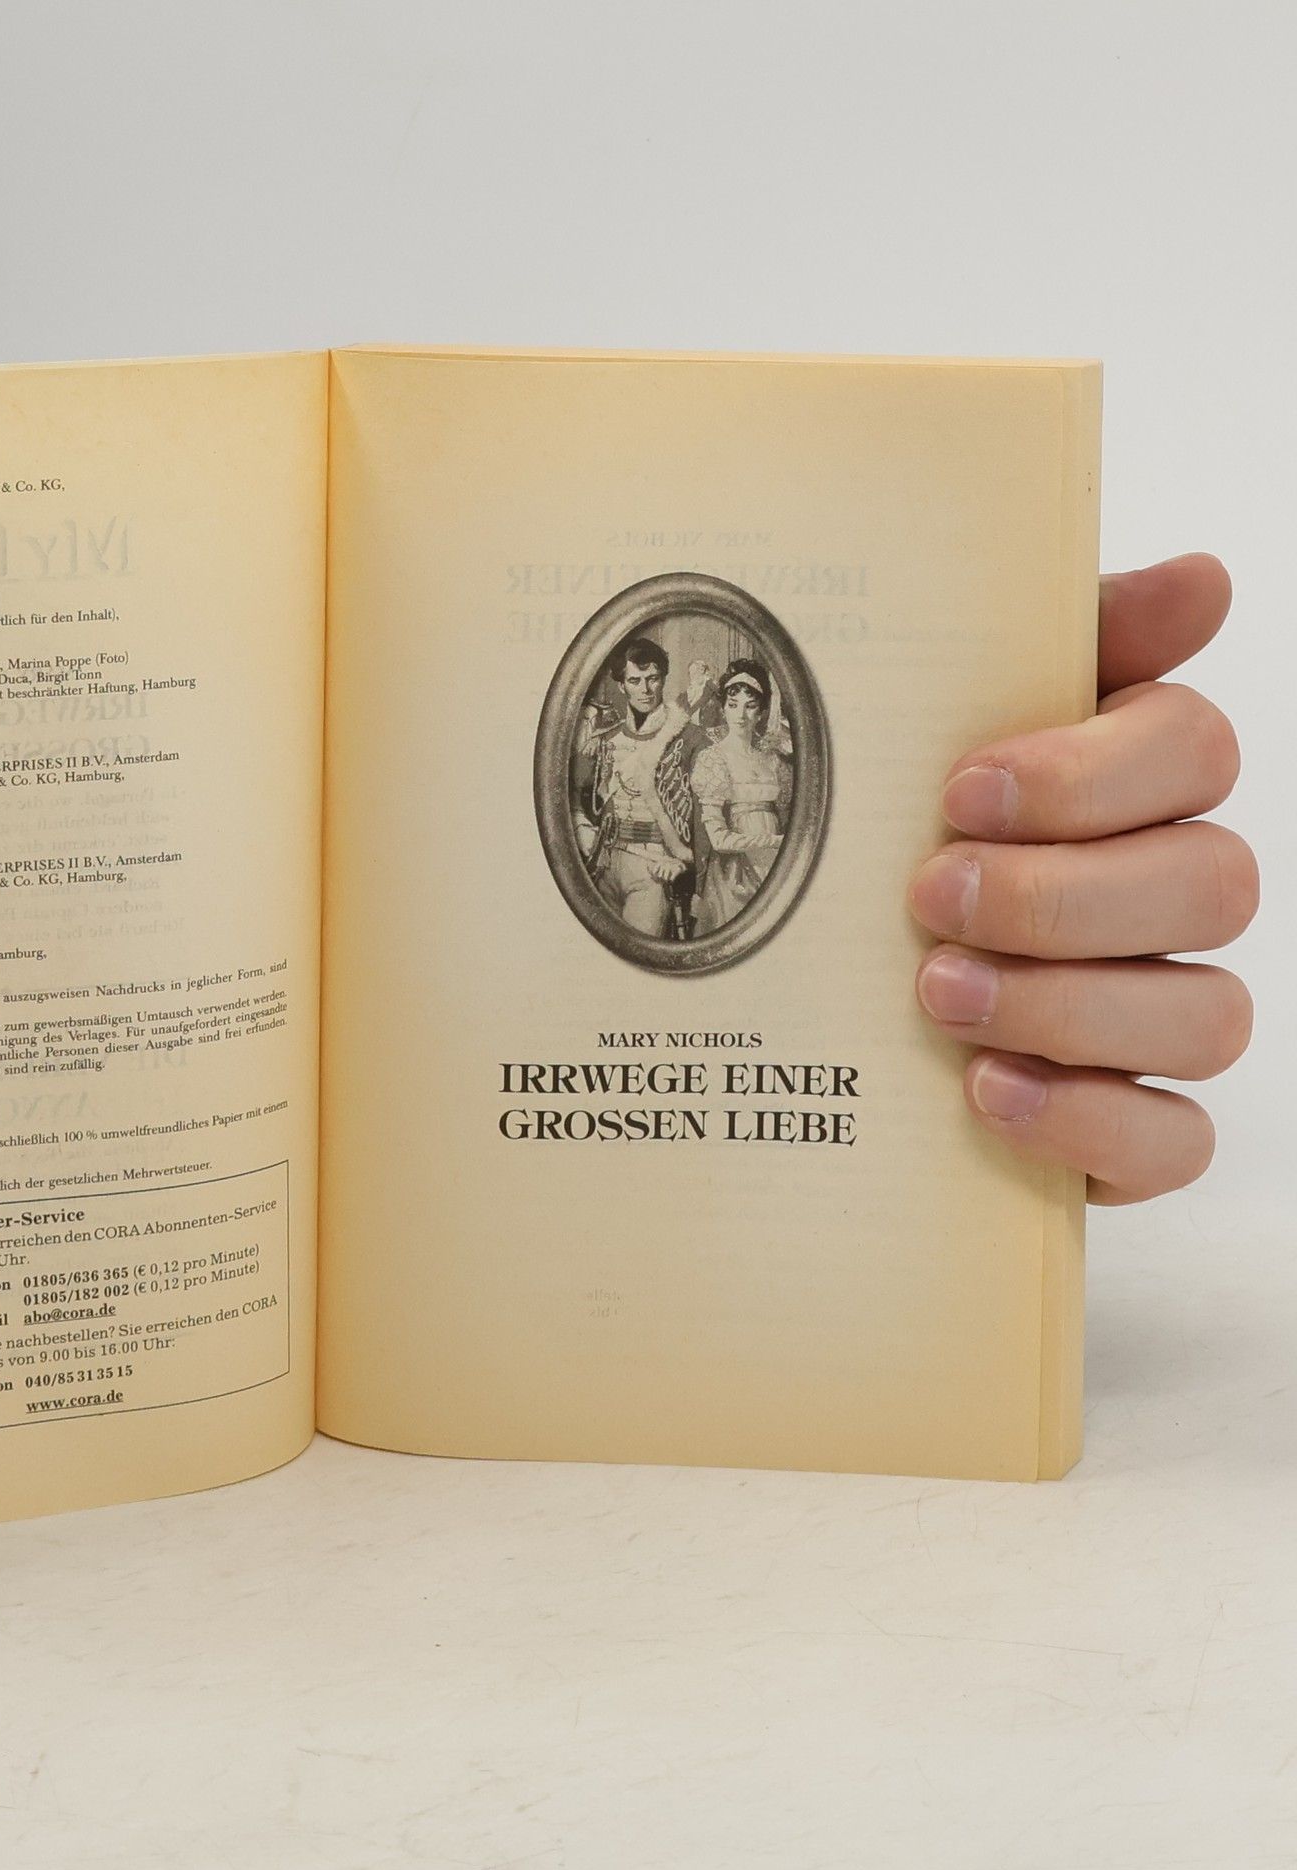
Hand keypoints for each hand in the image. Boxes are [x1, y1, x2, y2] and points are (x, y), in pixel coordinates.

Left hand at [908, 554, 1254, 1202]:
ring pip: (1208, 1014)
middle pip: (1215, 883)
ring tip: (936, 995)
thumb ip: (1049, 641)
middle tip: (929, 897)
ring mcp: (1158, 1015)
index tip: (962, 791)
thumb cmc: (878, 837)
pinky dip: (1091, 1122)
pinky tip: (987, 1092)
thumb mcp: (924, 725)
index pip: (1195, 748)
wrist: (802, 1001)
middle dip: (1062, 895)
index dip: (1092, 772)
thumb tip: (1204, 580)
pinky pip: (1179, 1141)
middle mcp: (1167, 895)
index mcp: (1129, 782)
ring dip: (1067, 1005)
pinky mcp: (1131, 1128)